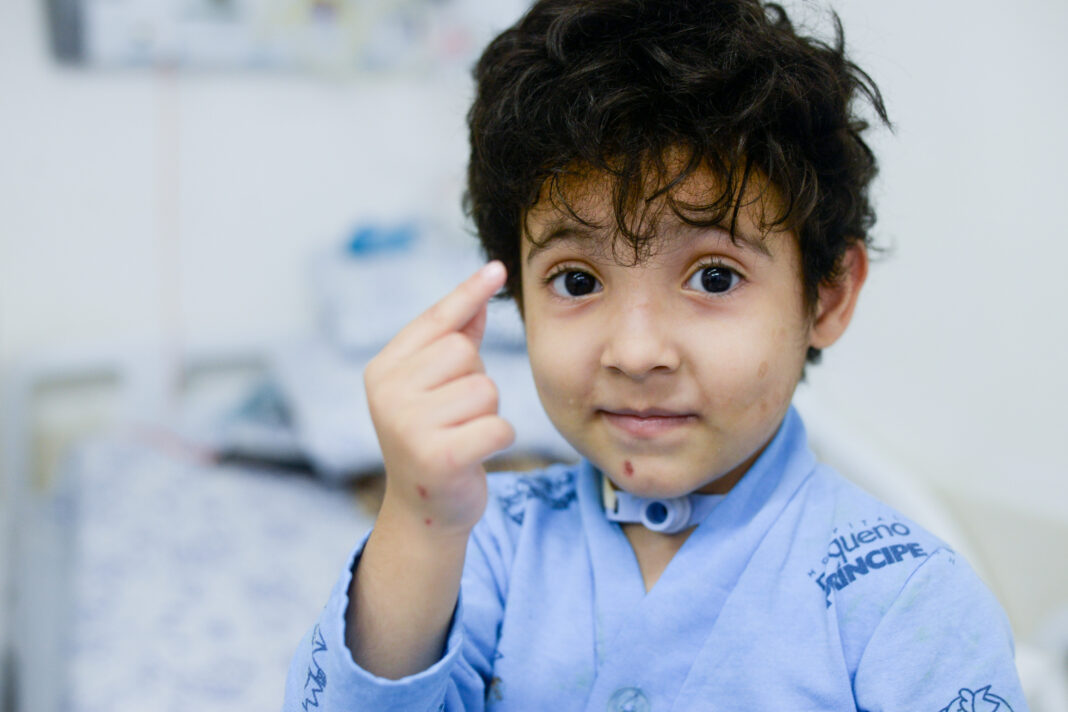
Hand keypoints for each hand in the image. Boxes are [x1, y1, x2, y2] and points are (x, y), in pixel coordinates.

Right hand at [364, 260, 515, 534]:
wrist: (425, 511)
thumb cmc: (435, 438)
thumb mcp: (435, 386)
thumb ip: (454, 339)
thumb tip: (482, 293)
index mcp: (383, 370)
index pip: (436, 321)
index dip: (468, 294)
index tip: (498, 268)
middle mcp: (388, 393)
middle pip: (465, 352)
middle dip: (476, 380)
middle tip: (455, 414)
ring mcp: (408, 426)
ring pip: (486, 389)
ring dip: (488, 412)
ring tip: (462, 433)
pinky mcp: (439, 457)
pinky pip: (498, 425)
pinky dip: (498, 439)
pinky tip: (474, 455)